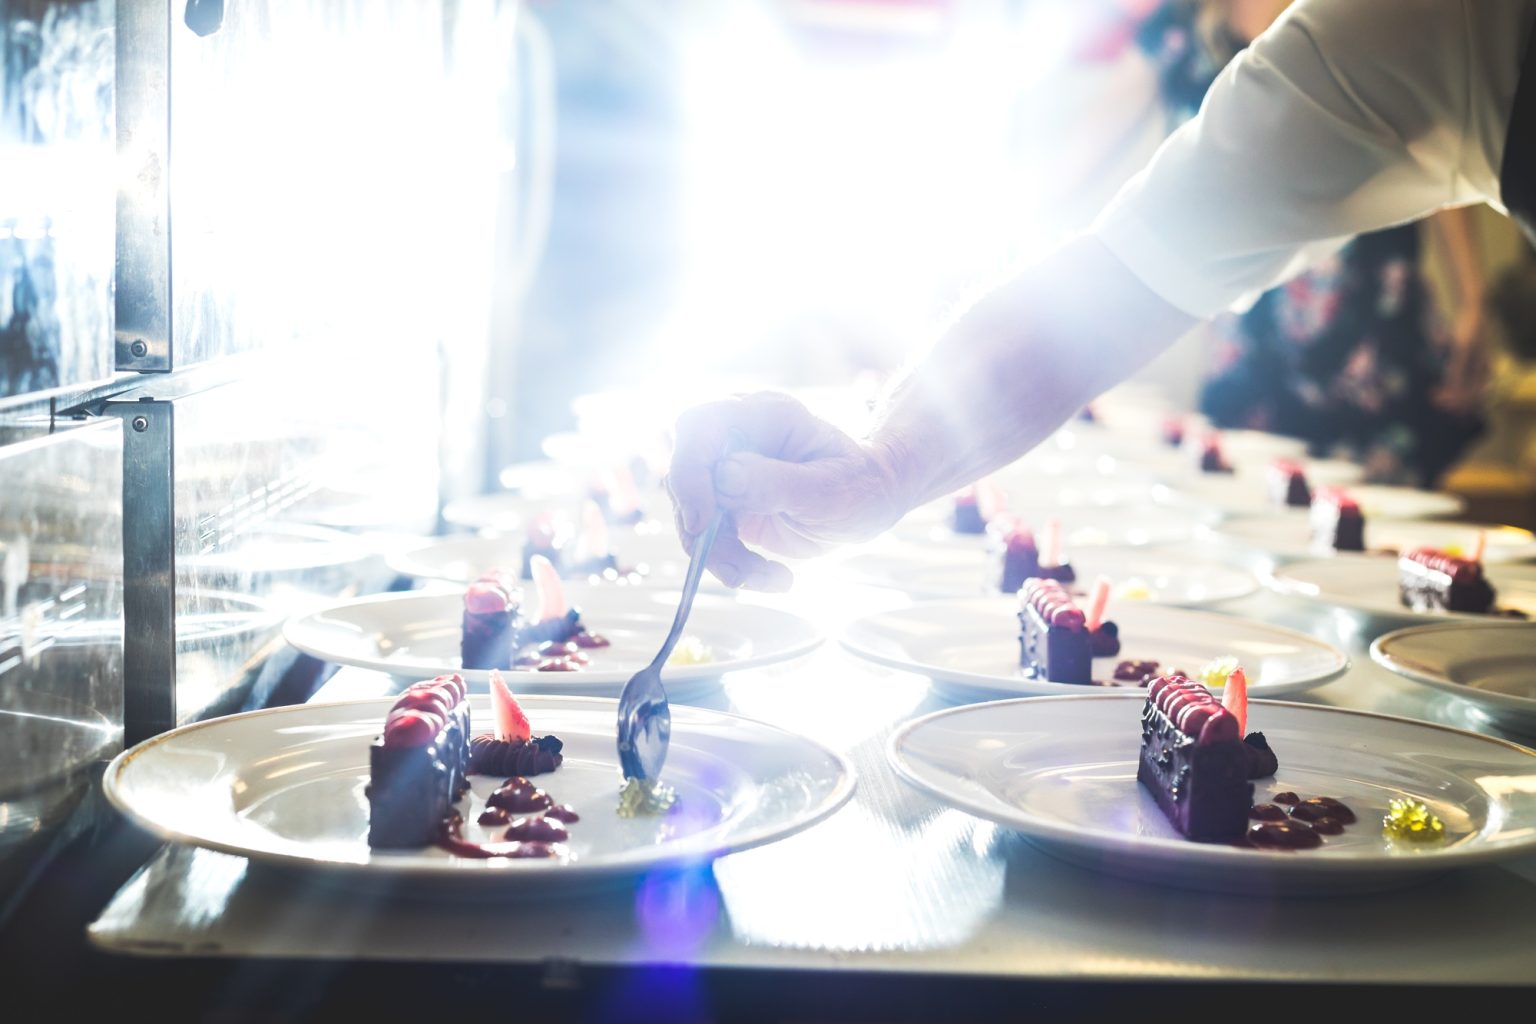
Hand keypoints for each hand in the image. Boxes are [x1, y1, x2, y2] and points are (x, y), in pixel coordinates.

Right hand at [666, 391, 908, 590]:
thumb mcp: (829, 490)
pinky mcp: (725, 505)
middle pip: (684, 472)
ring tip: (774, 578)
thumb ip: (777, 482)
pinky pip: (707, 538)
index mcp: (765, 415)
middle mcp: (736, 437)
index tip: (702, 520)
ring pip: (692, 515)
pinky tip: (773, 577)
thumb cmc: (858, 486)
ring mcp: (726, 472)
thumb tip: (722, 477)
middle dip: (701, 527)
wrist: (867, 504)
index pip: (700, 425)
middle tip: (738, 566)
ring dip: (722, 556)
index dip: (689, 469)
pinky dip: (733, 566)